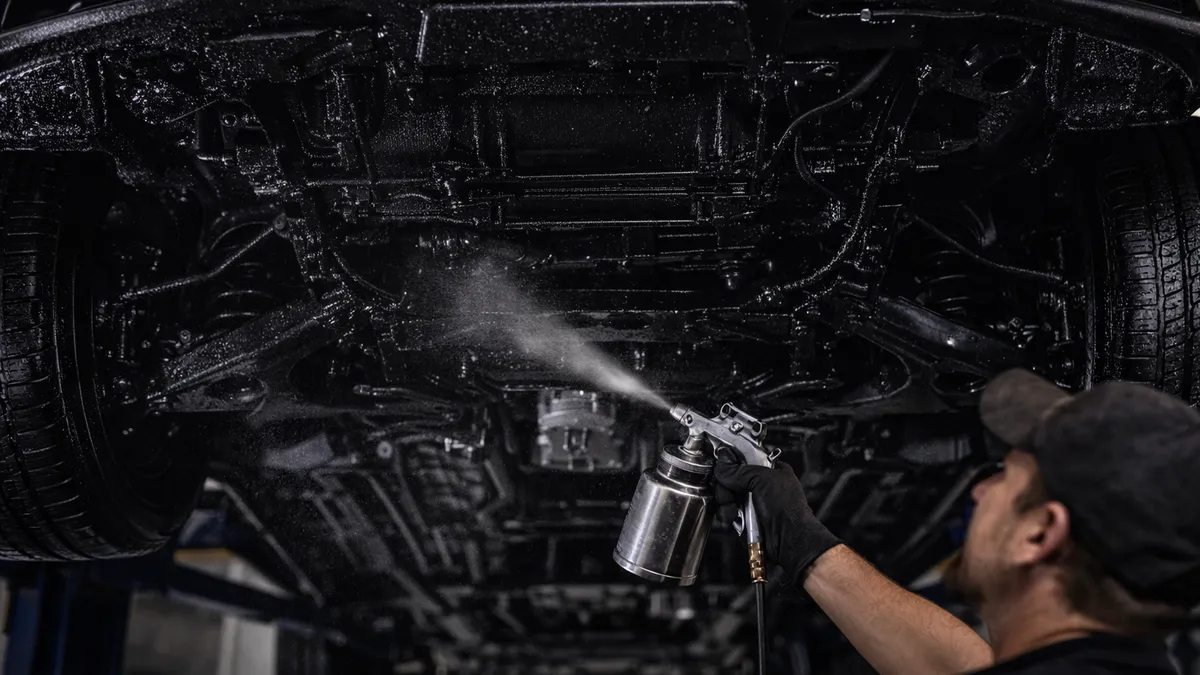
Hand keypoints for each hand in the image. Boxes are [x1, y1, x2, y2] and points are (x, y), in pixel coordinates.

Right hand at [714, 454, 840, 589]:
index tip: (723, 466)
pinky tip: (734, 519)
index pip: (745, 460)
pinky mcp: (746, 520)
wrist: (789, 540)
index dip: (732, 463)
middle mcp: (761, 486)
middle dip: (726, 488)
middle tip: (730, 494)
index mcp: (771, 471)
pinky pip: (728, 513)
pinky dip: (728, 516)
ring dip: (727, 504)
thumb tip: (722, 468)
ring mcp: (754, 504)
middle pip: (731, 480)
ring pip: (727, 497)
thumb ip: (739, 471)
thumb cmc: (786, 508)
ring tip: (734, 510)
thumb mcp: (763, 480)